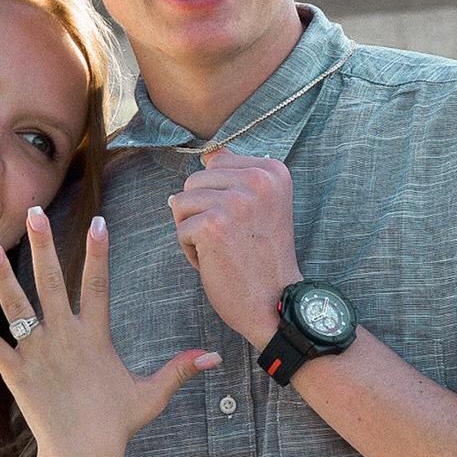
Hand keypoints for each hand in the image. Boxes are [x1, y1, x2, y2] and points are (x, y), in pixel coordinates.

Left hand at [0, 207, 219, 456]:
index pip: (98, 285)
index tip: (97, 222)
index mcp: (95, 337)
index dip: (98, 253)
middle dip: (44, 245)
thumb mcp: (151, 394)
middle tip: (33, 213)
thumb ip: (179, 370)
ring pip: (17, 307)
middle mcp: (65, 338)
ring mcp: (38, 354)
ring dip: (3, 275)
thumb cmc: (117, 424)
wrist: (84, 455)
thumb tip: (215, 356)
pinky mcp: (17, 374)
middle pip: (51, 282)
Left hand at [168, 146, 301, 346]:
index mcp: (273, 171)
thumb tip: (209, 154)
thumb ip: (238, 176)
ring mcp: (236, 201)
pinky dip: (191, 252)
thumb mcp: (262, 206)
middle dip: (201, 213)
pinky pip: (180, 230)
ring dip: (193, 231)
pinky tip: (217, 263)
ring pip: (181, 203)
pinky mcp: (214, 225)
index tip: (243, 223)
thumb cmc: (263, 258)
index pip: (216, 164)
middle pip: (195, 181)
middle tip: (231, 240)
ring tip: (222, 249)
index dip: (218, 197)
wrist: (275, 302)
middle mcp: (258, 179)